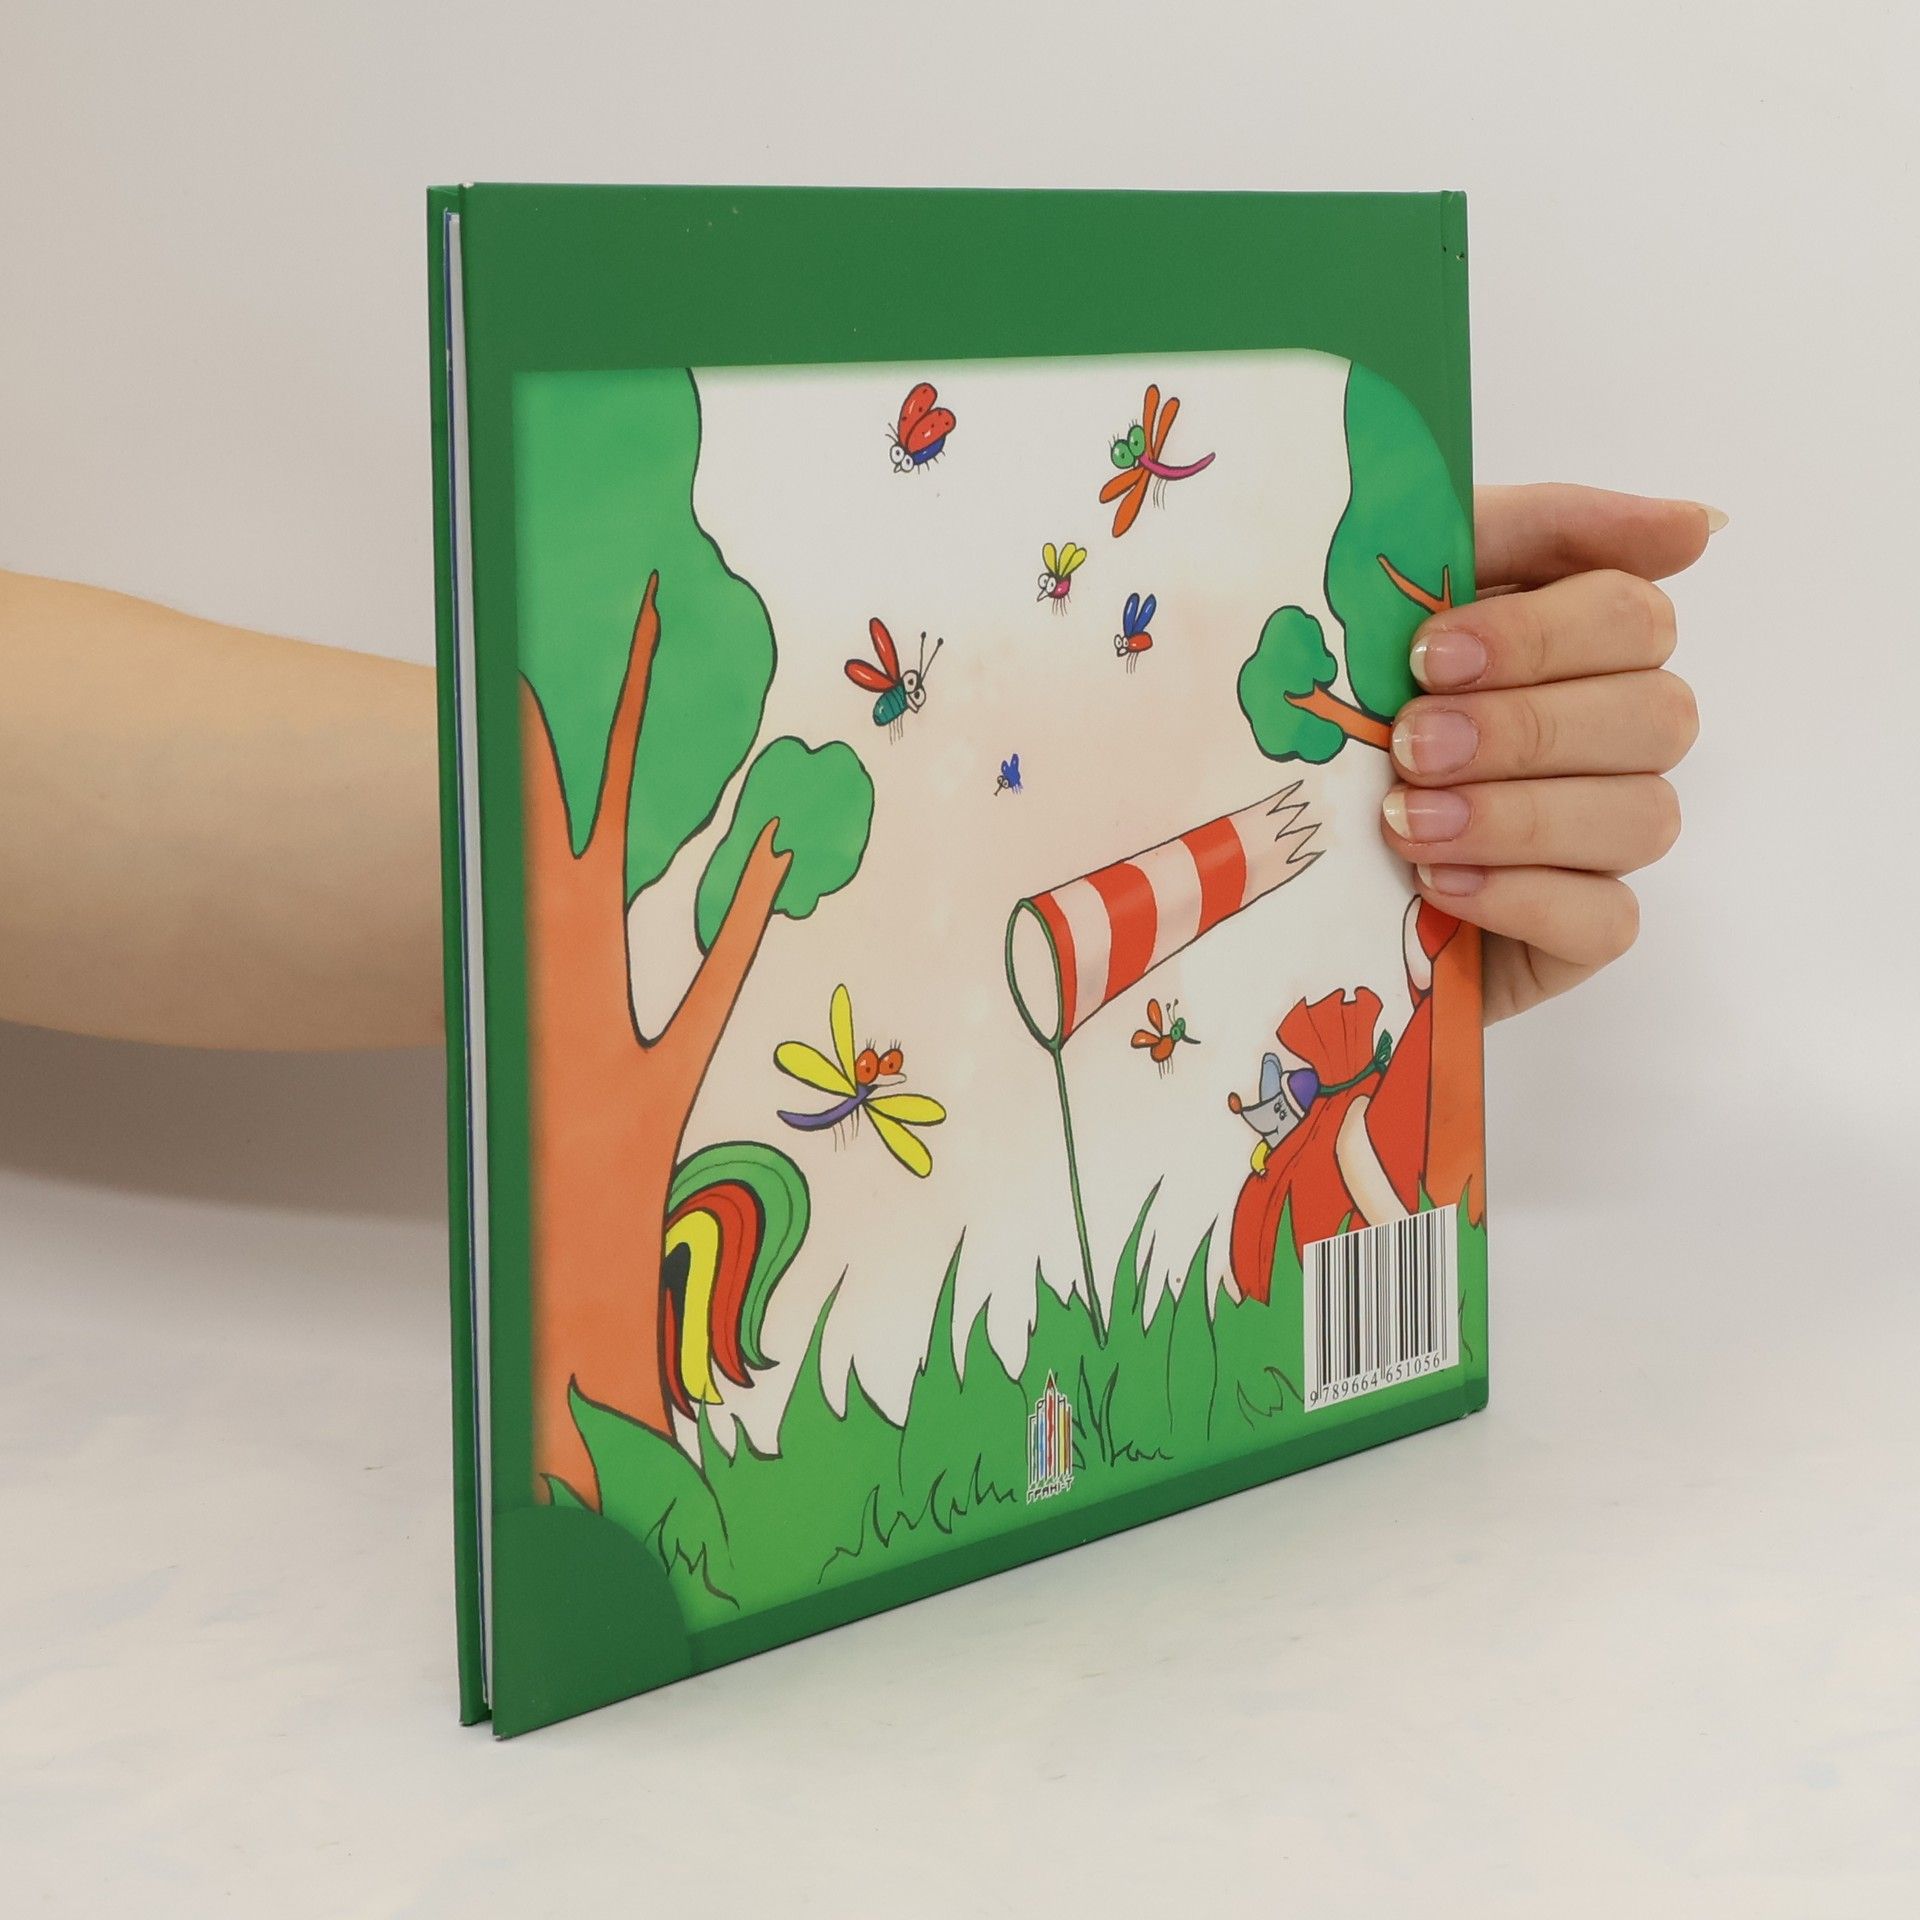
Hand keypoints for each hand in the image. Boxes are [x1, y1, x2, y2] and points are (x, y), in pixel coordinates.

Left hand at [1379, 485, 1713, 1022]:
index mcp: (1575, 642)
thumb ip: (1518, 531)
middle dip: (1524, 727)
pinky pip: (1607, 919)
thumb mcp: (1388, 596)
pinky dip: (1523, 897)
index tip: (1432, 650)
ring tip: (1405, 821)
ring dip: (1518, 815)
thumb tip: (1699, 525)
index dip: (1541, 632)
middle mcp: (1610, 736)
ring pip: (1643, 816)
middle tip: (1408, 743)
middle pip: (1656, 714)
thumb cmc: (1335, 710)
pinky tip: (1437, 884)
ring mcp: (1601, 841)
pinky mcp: (1578, 935)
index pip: (1631, 613)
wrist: (1272, 853)